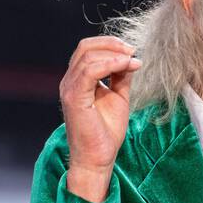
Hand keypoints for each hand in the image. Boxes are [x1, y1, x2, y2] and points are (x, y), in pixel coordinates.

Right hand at [58, 35, 141, 202]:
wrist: (98, 158)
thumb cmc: (106, 133)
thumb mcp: (118, 98)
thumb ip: (120, 78)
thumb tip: (130, 59)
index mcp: (78, 81)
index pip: (88, 50)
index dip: (110, 45)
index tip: (132, 51)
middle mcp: (70, 81)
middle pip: (85, 47)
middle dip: (112, 44)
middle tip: (133, 51)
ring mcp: (69, 88)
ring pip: (87, 56)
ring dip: (114, 54)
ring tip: (133, 60)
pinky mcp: (74, 98)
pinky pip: (89, 71)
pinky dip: (110, 64)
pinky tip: (126, 66)